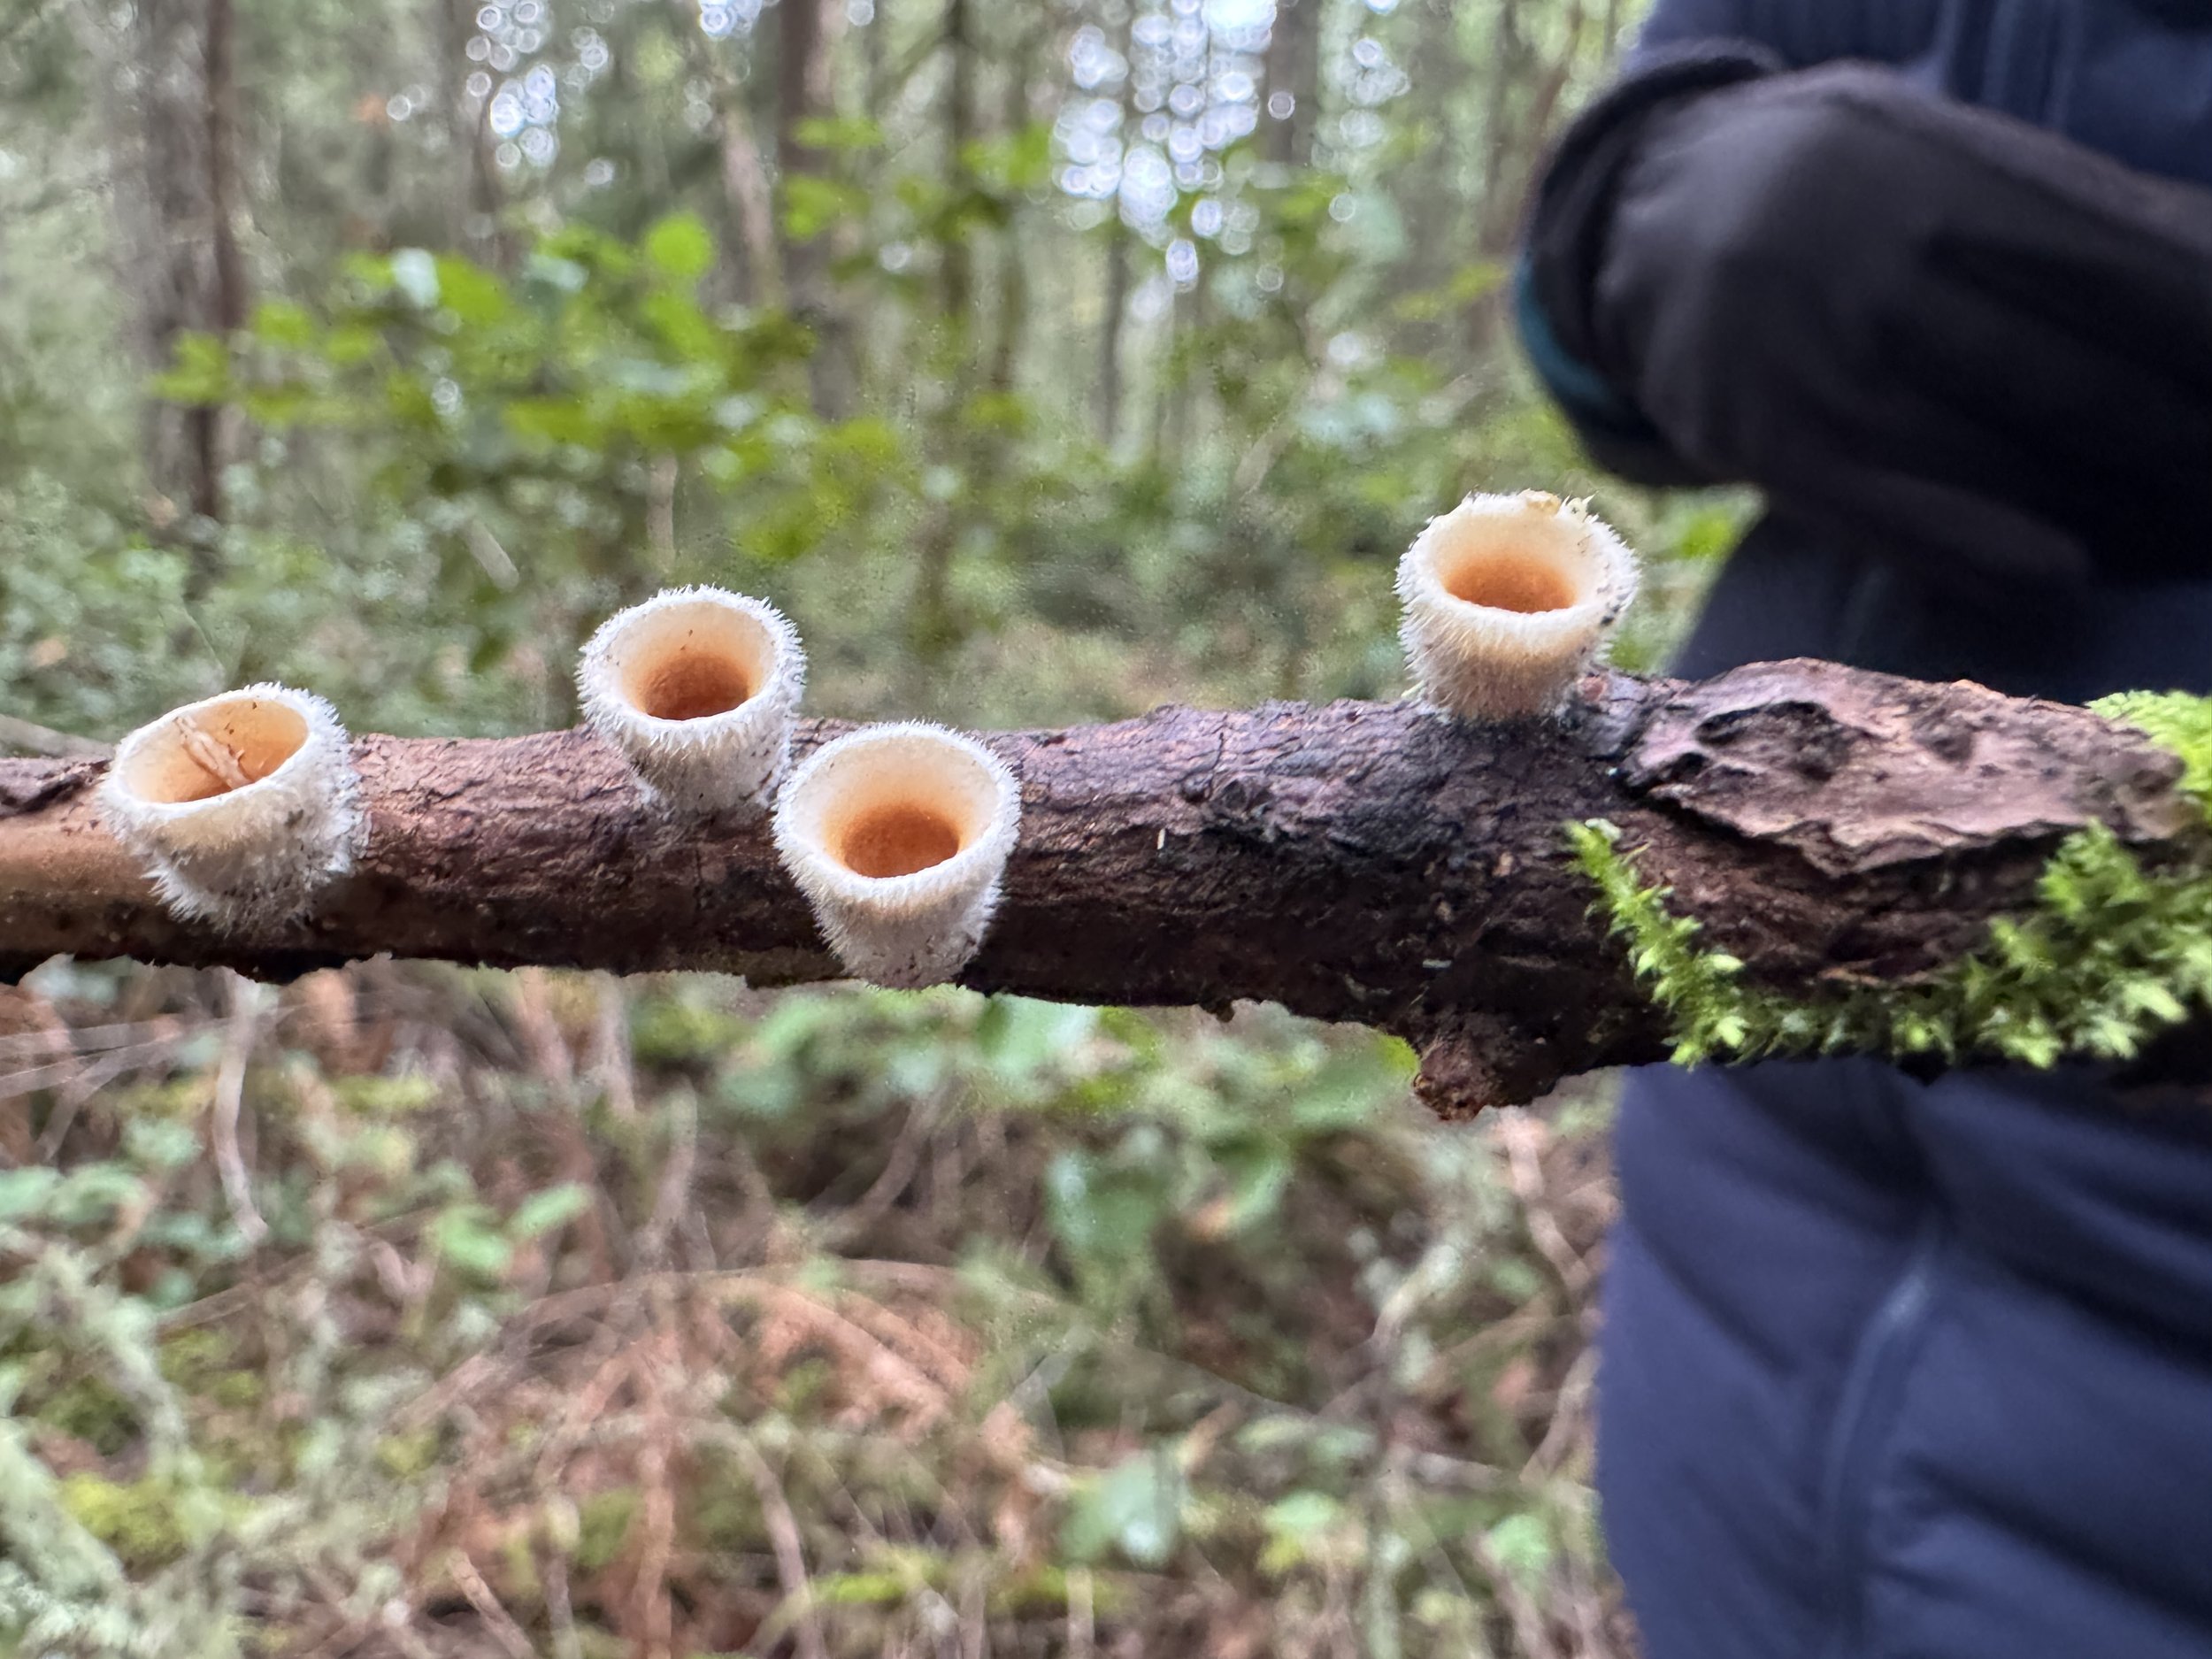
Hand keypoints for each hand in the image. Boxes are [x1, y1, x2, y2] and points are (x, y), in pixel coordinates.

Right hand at [1527, 59, 2211, 586]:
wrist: (1648, 221)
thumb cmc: (1840, 184)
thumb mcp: (1938, 147)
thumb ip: (2057, 211)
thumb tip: (2205, 281)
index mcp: (1938, 175)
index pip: (2124, 274)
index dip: (2204, 341)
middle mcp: (1872, 271)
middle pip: (2073, 382)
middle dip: (2177, 440)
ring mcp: (1814, 366)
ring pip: (1995, 461)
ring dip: (2107, 506)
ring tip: (2178, 527)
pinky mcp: (1765, 445)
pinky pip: (1893, 519)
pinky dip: (1985, 553)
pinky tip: (2064, 570)